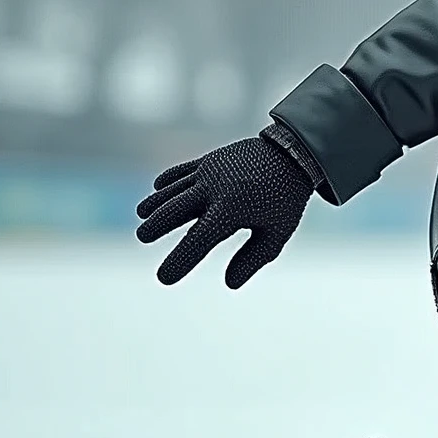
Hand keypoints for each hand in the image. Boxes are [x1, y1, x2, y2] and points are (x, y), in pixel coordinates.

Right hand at [136, 135, 314, 287]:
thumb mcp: (277, 232)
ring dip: (156, 203)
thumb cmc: (286, 199)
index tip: (164, 278)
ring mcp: (210, 171)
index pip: (199, 240)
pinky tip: (158, 188)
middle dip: (157, 225)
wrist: (295, 153)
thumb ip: (253, 258)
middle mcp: (215, 188)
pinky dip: (168, 180)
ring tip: (142, 216)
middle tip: (143, 236)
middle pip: (175, 210)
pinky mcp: (210, 159)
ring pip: (174, 189)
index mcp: (232, 209)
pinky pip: (183, 170)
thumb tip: (230, 284)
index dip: (180, 260)